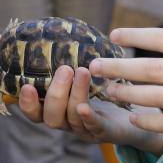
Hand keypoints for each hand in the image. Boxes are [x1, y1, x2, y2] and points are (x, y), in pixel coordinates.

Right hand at [19, 66, 162, 155]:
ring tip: (82, 71)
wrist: (135, 112)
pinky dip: (87, 117)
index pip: (34, 112)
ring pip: (72, 117)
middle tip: (64, 70)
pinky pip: (93, 127)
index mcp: (56, 110)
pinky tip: (84, 106)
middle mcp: (66, 123)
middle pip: (51, 117)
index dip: (27, 103)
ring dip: (75, 94)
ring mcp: (85, 130)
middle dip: (55, 93)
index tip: (27, 86)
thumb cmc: (102, 89)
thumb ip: (67, 63)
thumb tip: (56, 31)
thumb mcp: (80, 77)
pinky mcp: (105, 132)